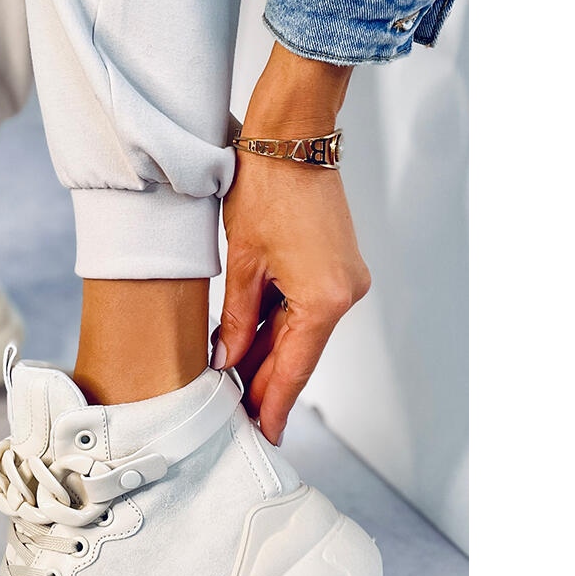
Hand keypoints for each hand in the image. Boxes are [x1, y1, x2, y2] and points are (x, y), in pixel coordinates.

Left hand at [214, 44, 369, 443]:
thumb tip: (228, 360)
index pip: (295, 367)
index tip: (263, 433)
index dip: (275, 403)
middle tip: (240, 415)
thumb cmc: (265, 191)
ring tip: (237, 384)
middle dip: (268, 383)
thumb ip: (239, 319)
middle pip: (301, 354)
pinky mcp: (338, 266)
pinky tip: (253, 345)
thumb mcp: (243, 263)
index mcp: (324, 298)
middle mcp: (345, 294)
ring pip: (303, 333)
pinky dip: (281, 328)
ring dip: (272, 355)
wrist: (292, 141)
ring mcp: (345, 280)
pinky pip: (307, 310)